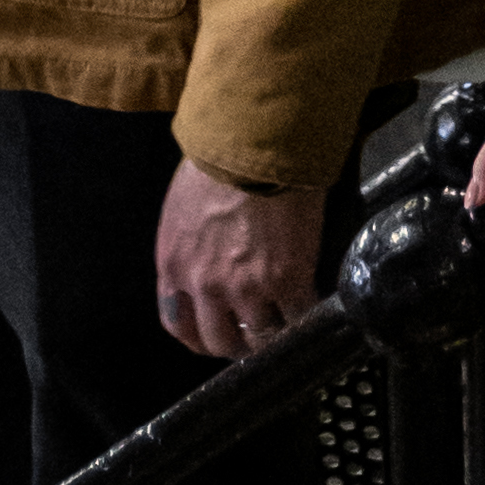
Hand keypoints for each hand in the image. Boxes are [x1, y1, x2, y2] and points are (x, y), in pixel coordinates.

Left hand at [155, 161, 327, 358]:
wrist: (259, 143)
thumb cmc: (219, 160)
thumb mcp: (182, 208)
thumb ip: (188, 247)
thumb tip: (205, 262)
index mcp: (174, 266)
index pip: (178, 324)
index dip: (199, 336)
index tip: (215, 333)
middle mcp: (206, 286)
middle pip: (219, 340)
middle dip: (238, 341)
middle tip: (254, 331)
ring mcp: (248, 287)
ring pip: (261, 337)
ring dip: (273, 332)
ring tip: (286, 322)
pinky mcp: (289, 279)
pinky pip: (298, 316)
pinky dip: (305, 315)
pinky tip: (310, 305)